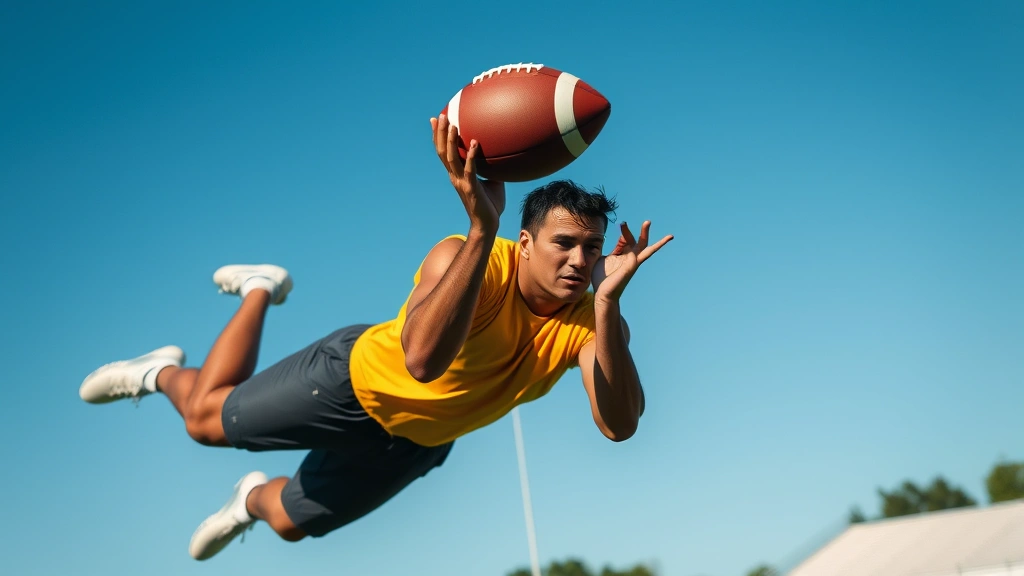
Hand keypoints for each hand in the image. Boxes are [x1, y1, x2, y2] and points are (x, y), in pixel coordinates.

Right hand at [431, 114, 505, 233]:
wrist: (488, 224)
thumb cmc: (490, 204)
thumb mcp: (492, 181)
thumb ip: (491, 167)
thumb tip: (501, 153)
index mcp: (457, 174)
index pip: (443, 152)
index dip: (438, 136)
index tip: (436, 120)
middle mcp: (455, 177)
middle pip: (442, 152)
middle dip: (440, 133)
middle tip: (441, 115)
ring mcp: (462, 182)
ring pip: (451, 159)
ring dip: (451, 141)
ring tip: (452, 125)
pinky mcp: (471, 188)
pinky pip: (470, 169)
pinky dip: (471, 156)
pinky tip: (475, 143)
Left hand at [591, 221, 672, 302]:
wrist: (603, 294)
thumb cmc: (601, 278)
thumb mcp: (603, 258)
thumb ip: (610, 249)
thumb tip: (614, 239)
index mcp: (622, 255)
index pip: (626, 239)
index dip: (625, 231)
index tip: (622, 223)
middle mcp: (630, 258)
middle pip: (639, 241)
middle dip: (644, 231)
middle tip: (648, 221)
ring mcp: (632, 262)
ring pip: (644, 247)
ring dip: (647, 237)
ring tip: (653, 226)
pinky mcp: (631, 267)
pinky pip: (639, 256)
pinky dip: (639, 249)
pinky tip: (636, 241)